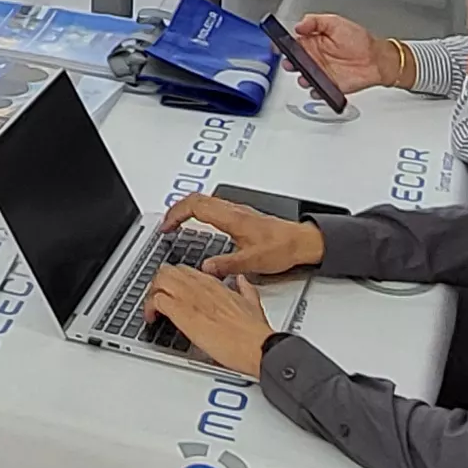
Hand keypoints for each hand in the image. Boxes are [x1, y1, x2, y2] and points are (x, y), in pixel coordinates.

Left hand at [142, 266, 275, 376]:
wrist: (256, 346)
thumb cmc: (254, 332)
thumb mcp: (253, 304)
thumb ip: (245, 290)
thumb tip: (241, 281)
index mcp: (215, 285)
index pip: (185, 271)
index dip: (173, 281)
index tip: (171, 293)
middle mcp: (201, 287)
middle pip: (168, 271)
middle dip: (158, 285)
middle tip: (157, 301)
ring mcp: (190, 298)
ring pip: (159, 280)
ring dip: (151, 294)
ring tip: (153, 310)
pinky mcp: (183, 314)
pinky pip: (156, 300)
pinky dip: (149, 308)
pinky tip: (152, 319)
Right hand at [156, 194, 327, 277]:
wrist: (301, 242)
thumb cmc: (282, 247)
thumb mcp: (253, 261)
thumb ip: (227, 264)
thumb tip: (206, 269)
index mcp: (232, 218)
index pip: (195, 206)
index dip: (176, 215)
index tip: (166, 227)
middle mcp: (233, 210)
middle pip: (196, 198)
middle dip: (176, 209)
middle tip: (165, 224)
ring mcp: (236, 211)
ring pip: (204, 200)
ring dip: (186, 208)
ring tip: (176, 223)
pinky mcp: (240, 216)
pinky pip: (212, 206)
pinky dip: (198, 211)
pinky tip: (198, 224)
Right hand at [287, 13, 411, 93]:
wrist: (377, 58)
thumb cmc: (359, 40)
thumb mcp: (336, 22)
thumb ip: (315, 21)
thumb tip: (299, 25)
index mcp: (313, 41)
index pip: (293, 43)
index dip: (283, 44)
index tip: (279, 45)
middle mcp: (314, 57)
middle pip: (294, 61)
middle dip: (289, 62)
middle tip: (291, 61)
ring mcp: (320, 72)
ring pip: (303, 77)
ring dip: (301, 77)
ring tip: (306, 75)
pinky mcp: (328, 85)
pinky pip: (317, 90)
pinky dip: (315, 90)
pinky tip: (318, 86)